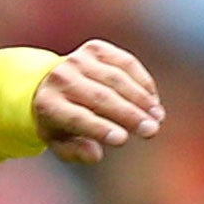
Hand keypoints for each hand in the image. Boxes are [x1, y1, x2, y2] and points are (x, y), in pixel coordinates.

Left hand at [33, 39, 163, 163]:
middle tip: (151, 131)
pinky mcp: (95, 48)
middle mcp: (60, 78)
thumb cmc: (58, 121)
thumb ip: (74, 152)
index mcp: (47, 104)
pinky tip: (152, 101)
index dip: (100, 128)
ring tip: (157, 117)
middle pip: (100, 98)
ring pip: (117, 79)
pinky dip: (142, 82)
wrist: (49, 84)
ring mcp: (78, 60)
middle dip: (129, 115)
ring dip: (141, 99)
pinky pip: (126, 64)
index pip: (77, 117)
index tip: (123, 139)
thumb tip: (95, 155)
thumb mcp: (59, 142)